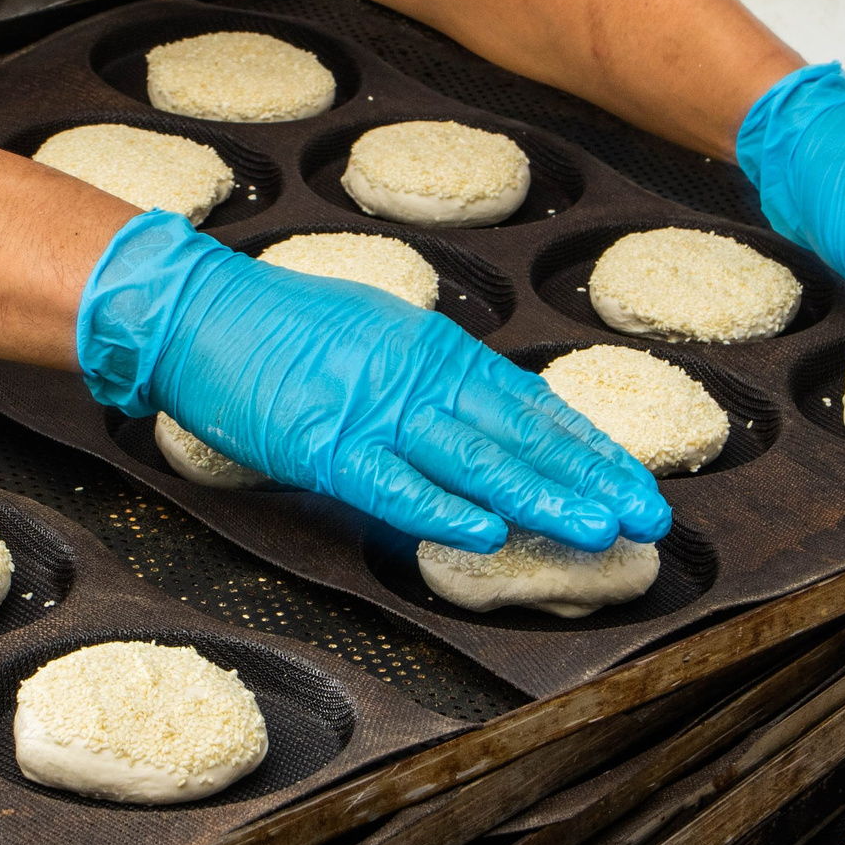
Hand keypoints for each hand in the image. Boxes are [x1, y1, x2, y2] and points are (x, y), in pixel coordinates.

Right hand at [76, 211, 671, 552]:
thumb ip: (432, 376)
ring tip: (597, 530)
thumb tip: (487, 418)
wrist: (194, 310)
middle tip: (650, 520)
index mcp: (435, 350)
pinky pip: (391, 484)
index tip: (637, 485)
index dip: (589, 449)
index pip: (531, 406)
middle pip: (520, 435)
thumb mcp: (377, 333)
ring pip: (473, 460)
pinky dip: (440, 510)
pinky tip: (487, 534)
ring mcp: (371, 409)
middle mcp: (418, 375)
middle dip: (590, 479)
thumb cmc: (278, 327)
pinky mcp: (320, 444)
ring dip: (540, 498)